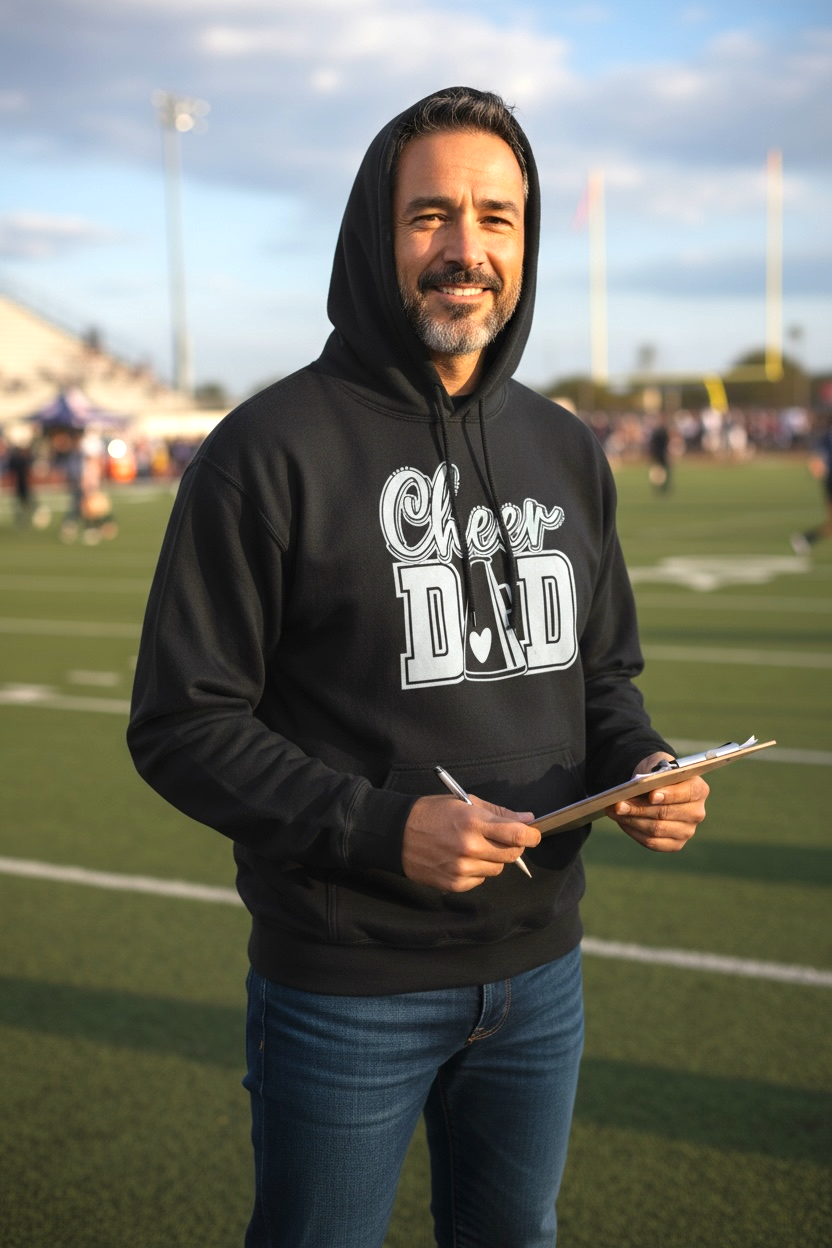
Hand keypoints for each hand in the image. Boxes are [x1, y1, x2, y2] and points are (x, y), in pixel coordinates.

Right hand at [402, 794, 539, 890]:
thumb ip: (498, 813)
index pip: (516, 835)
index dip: (531, 836)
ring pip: (497, 869)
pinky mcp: (454, 884)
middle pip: (511, 854)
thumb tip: (527, 820)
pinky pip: (480, 879)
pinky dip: (477, 870)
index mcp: (473, 822)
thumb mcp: (463, 803)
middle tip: (501, 838)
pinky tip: (462, 859)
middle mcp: (470, 847)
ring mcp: (462, 868)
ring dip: (493, 859)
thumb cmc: (431, 813)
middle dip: (512, 846)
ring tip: (474, 847)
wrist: (396, 834)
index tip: (534, 834)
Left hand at [606, 751, 708, 852]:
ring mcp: (688, 831)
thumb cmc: (658, 775)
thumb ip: (652, 777)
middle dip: (639, 808)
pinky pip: (652, 843)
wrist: (657, 786)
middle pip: (666, 813)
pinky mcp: (676, 844)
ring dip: (632, 820)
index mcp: (699, 789)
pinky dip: (634, 832)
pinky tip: (622, 822)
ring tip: (614, 811)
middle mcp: (697, 813)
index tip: (651, 795)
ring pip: (656, 829)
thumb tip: (638, 789)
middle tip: (618, 804)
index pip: (687, 793)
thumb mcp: (656, 768)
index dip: (669, 795)